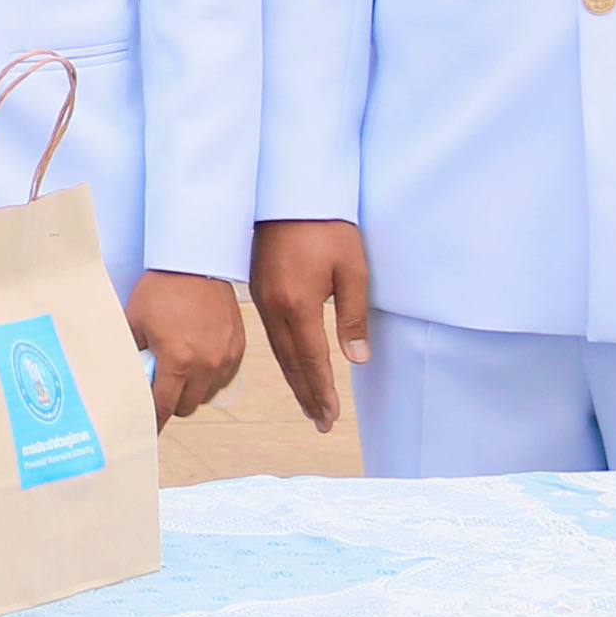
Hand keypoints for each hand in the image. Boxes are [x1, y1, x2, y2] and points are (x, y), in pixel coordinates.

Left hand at [129, 269, 246, 424]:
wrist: (195, 263)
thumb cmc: (160, 290)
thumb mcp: (135, 323)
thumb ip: (133, 356)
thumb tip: (127, 380)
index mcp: (178, 361)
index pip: (164, 407)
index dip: (153, 420)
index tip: (146, 428)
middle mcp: (206, 364)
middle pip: (187, 407)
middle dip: (171, 401)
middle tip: (159, 383)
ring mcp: (225, 358)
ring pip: (205, 396)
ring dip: (191, 390)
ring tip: (178, 366)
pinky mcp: (238, 349)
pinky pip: (222, 379)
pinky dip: (208, 377)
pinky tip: (196, 359)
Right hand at [251, 218, 374, 432]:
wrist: (287, 193)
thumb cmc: (326, 227)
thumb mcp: (352, 269)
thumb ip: (353, 315)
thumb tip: (357, 358)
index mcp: (297, 303)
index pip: (312, 359)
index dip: (322, 390)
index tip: (330, 417)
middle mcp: (274, 306)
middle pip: (291, 362)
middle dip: (307, 394)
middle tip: (320, 423)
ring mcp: (262, 298)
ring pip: (278, 351)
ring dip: (295, 380)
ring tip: (308, 404)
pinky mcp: (258, 290)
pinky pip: (270, 334)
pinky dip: (283, 358)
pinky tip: (291, 367)